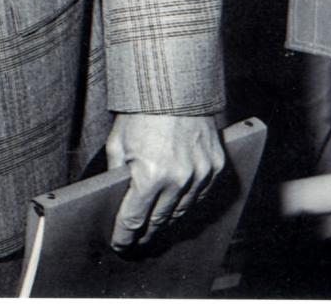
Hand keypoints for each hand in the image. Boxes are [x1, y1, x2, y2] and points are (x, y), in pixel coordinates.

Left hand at [106, 113, 224, 250]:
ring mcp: (199, 174)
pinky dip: (187, 202)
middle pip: (158, 221)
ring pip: (181, 213)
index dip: (124, 236)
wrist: (174, 85)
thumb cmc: (141, 111)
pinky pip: (200, 196)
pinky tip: (176, 205)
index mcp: (149, 175)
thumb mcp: (118, 142)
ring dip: (166, 221)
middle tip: (136, 241)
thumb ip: (117, 174)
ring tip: (154, 226)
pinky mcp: (214, 166)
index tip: (120, 244)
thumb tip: (115, 200)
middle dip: (144, 233)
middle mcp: (177, 179)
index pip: (134, 220)